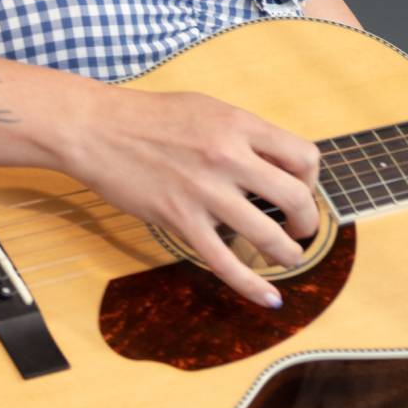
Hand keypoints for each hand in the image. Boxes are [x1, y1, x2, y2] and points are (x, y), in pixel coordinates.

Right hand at [56, 87, 320, 307]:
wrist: (97, 129)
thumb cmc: (149, 117)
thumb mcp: (208, 109)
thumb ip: (243, 134)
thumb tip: (275, 162)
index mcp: (240, 124)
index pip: (303, 156)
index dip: (311, 180)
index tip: (301, 191)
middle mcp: (229, 157)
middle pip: (295, 198)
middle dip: (306, 222)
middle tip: (300, 230)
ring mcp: (205, 192)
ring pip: (268, 235)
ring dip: (288, 254)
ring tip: (287, 257)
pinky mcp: (181, 220)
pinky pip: (225, 263)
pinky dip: (252, 285)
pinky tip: (270, 297)